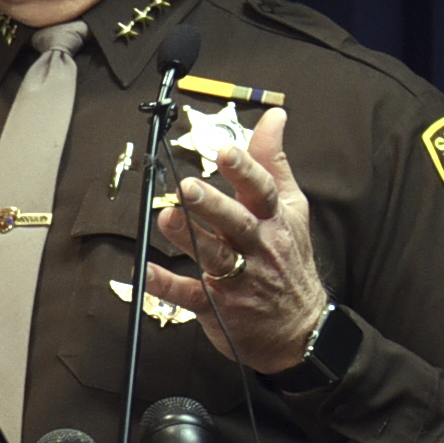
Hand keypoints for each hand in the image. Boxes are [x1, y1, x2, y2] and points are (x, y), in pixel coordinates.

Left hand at [148, 107, 329, 372]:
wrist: (299, 326)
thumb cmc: (288, 257)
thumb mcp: (291, 208)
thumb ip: (274, 162)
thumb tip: (274, 116)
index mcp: (274, 222)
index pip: (262, 192)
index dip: (245, 171)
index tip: (225, 151)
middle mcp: (258, 248)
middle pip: (235, 224)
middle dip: (213, 205)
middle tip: (188, 186)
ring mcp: (238, 280)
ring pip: (213, 256)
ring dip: (189, 237)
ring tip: (166, 217)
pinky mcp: (217, 307)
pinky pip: (189, 295)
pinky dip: (167, 285)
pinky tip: (144, 273)